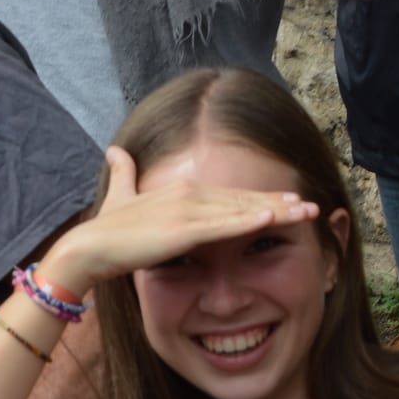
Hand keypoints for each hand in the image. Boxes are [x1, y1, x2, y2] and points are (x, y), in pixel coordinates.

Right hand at [42, 142, 318, 299]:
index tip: (287, 200)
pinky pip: (223, 226)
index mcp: (182, 191)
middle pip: (244, 200)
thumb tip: (115, 150)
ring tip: (306, 212)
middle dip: (279, 203)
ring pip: (241, 211)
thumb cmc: (105, 229)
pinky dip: (249, 221)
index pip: (231, 196)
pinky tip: (271, 219)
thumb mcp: (120, 197)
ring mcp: (187, 210)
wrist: (87, 248)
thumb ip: (125, 173)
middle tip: (310, 206)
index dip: (260, 198)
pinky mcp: (182, 229)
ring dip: (277, 211)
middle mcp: (190, 195)